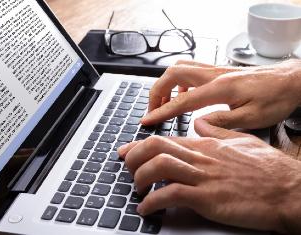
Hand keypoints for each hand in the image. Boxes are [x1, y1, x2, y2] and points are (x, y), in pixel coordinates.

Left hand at [118, 120, 300, 233]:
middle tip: (127, 168)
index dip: (139, 144)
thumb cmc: (267, 169)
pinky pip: (172, 195)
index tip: (126, 150)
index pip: (165, 139)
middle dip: (134, 156)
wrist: (288, 190)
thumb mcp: (241, 142)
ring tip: (137, 188)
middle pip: (156, 148)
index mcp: (206, 145)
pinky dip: (153, 202)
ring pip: (160, 167)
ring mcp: (204, 177)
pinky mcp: (209, 197)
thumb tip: (200, 124)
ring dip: (140, 177)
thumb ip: (217, 132)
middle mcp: (201, 158)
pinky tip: (147, 208)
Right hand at [141, 59, 300, 128]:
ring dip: (166, 84)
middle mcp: (214, 75)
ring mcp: (215, 70)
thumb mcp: (252, 118)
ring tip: (165, 102)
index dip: (161, 111)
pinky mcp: (218, 71)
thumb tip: (197, 123)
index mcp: (220, 88)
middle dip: (157, 92)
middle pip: (173, 74)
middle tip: (153, 109)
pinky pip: (191, 70)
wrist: (290, 81)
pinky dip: (179, 82)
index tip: (147, 120)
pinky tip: (185, 96)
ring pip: (180, 68)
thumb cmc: (275, 99)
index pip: (181, 101)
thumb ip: (222, 120)